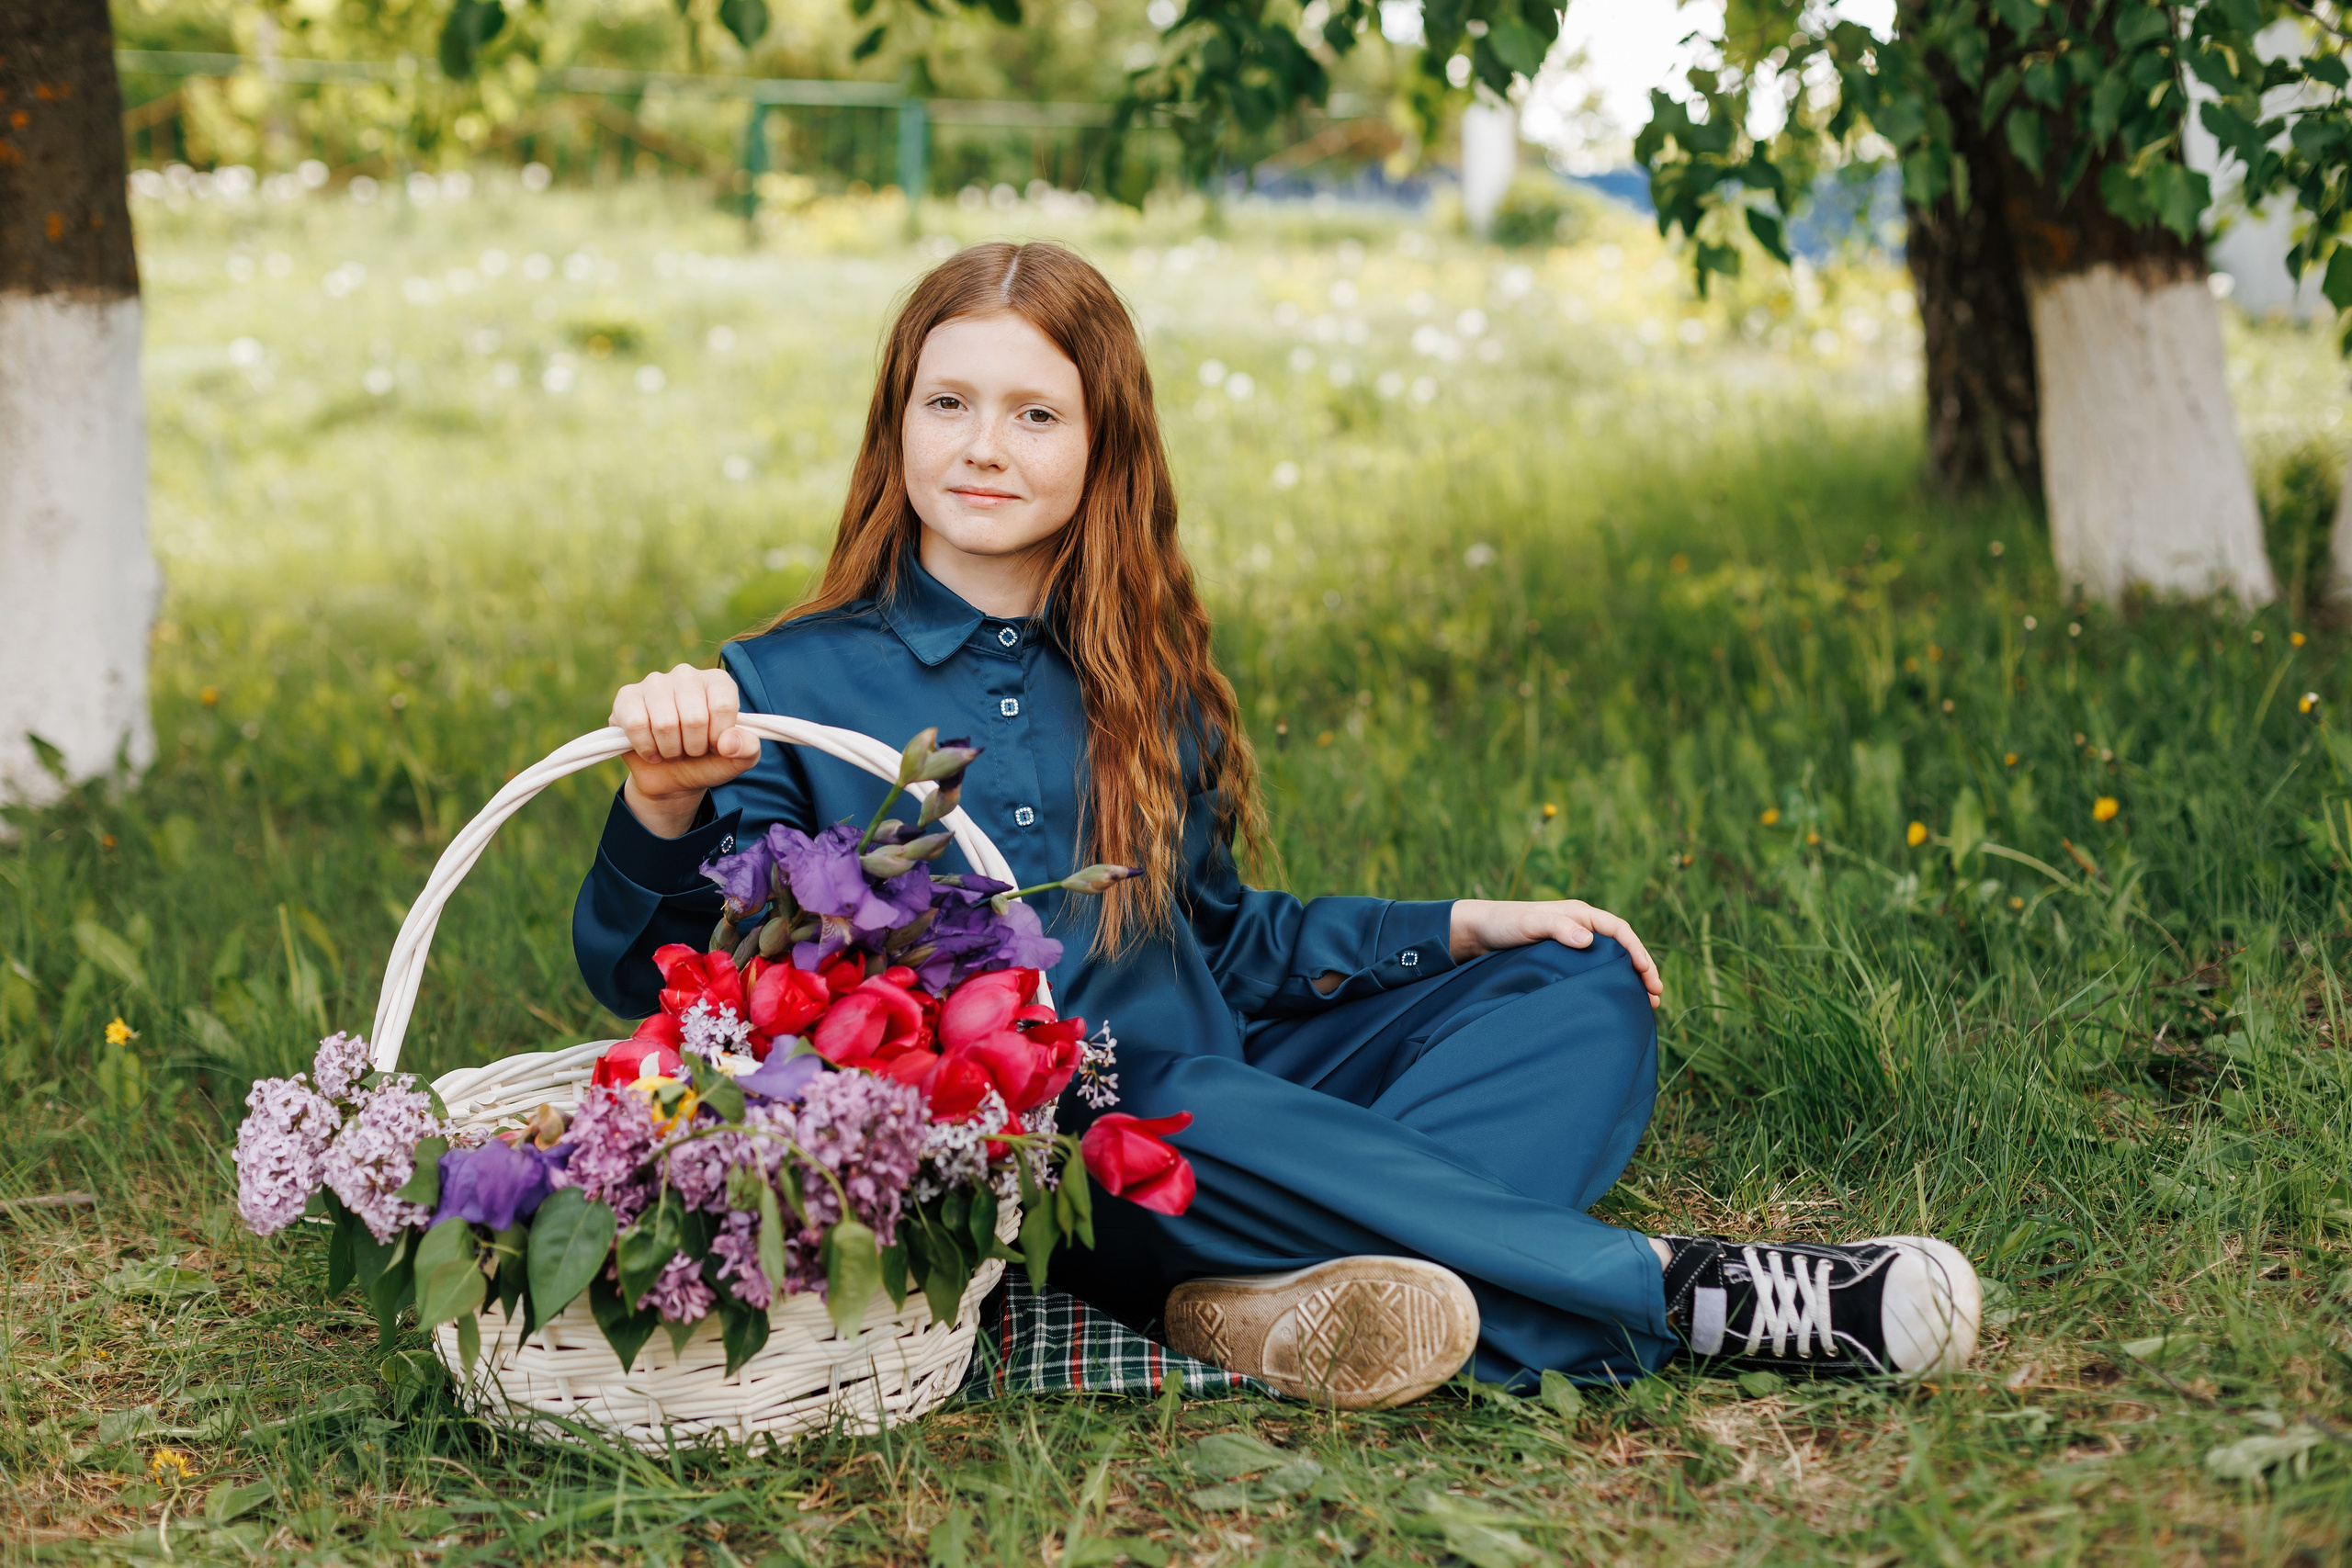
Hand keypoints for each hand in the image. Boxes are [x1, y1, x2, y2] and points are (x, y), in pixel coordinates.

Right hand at [611, 664, 760, 837]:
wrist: (672, 778)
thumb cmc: (707, 761)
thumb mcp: (737, 760)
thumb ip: (748, 749)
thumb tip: (728, 742)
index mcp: (718, 682)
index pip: (722, 705)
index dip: (718, 736)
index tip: (715, 744)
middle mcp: (686, 675)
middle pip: (694, 717)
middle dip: (694, 747)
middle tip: (691, 749)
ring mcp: (654, 683)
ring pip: (665, 723)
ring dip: (670, 749)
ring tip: (672, 749)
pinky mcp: (627, 697)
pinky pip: (637, 724)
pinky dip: (647, 747)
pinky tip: (652, 749)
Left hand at [1447, 898, 1663, 1008]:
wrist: (1477, 933)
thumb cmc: (1503, 924)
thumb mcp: (1529, 923)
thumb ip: (1558, 928)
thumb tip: (1588, 940)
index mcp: (1579, 914)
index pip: (1619, 931)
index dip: (1637, 951)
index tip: (1647, 973)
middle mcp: (1580, 927)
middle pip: (1621, 948)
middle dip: (1642, 969)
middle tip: (1656, 995)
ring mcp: (1573, 944)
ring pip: (1611, 961)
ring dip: (1629, 979)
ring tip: (1647, 1003)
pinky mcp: (1563, 960)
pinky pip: (1595, 970)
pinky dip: (1609, 983)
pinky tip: (1614, 999)